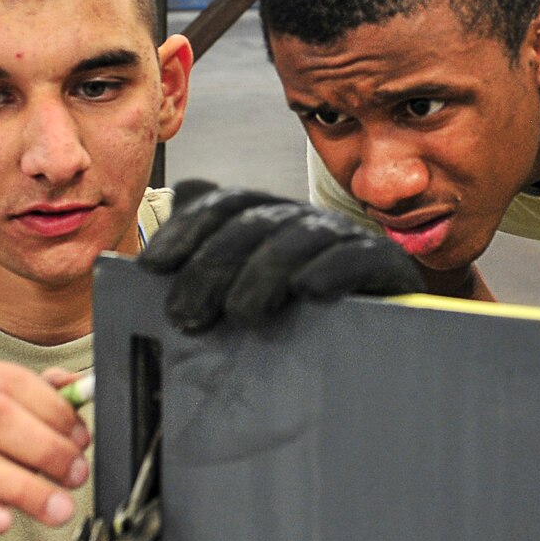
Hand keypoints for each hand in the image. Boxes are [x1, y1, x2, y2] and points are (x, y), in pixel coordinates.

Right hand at [0, 356, 89, 540]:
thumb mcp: (4, 432)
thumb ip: (40, 406)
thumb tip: (80, 387)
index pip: (8, 381)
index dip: (54, 411)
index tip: (82, 441)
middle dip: (45, 448)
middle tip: (76, 475)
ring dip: (24, 488)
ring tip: (56, 508)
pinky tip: (3, 522)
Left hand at [139, 180, 421, 333]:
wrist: (378, 350)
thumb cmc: (306, 323)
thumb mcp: (252, 285)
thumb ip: (218, 240)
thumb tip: (185, 190)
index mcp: (278, 220)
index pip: (229, 205)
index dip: (188, 229)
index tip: (153, 265)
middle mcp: (310, 222)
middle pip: (257, 223)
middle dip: (214, 265)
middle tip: (186, 313)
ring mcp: (350, 240)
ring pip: (299, 239)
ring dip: (264, 274)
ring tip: (242, 313)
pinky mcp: (386, 266)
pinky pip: (356, 259)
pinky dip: (332, 270)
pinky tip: (310, 291)